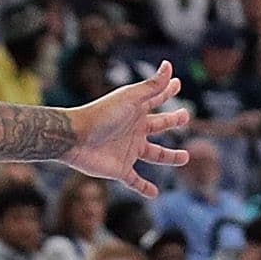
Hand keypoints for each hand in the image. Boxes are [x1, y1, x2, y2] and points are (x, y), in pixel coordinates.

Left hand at [63, 68, 190, 194]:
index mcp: (136, 112)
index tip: (177, 83)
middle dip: (172, 121)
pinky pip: (135, 181)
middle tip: (186, 116)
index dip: (167, 91)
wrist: (74, 137)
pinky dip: (144, 188)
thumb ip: (152, 86)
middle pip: (158, 126)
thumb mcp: (130, 99)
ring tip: (184, 158)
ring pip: (154, 155)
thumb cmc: (102, 115)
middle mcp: (134, 130)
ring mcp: (128, 150)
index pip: (156, 99)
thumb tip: (169, 66)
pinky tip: (155, 193)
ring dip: (169, 157)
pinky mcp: (120, 169)